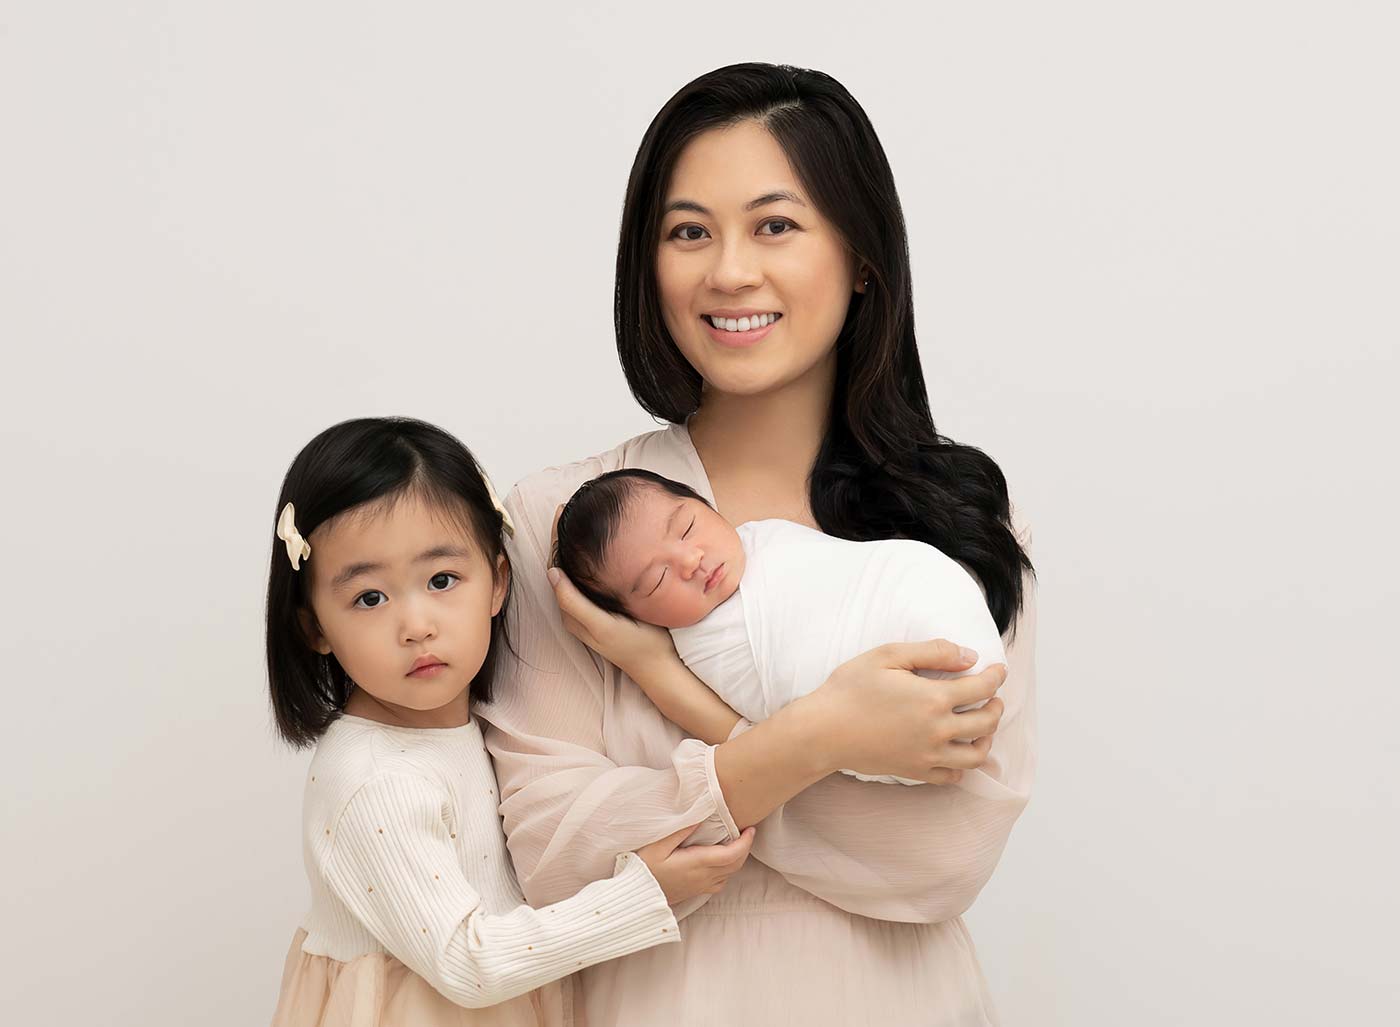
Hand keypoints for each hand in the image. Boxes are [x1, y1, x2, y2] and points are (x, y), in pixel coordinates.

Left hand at [547, 503, 677, 676]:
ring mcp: (590, 608)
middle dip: (562, 538)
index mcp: (571, 611)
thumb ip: (575, 602)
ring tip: (579, 519)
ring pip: (575, 570)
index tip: (560, 512)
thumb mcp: (602, 625)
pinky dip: (588, 557)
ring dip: (574, 546)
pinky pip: (588, 577)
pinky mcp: (604, 608)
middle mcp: (576, 609)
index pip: (555, 568)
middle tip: (569, 508)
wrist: (660, 664)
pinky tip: (599, 545)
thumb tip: (551, 573)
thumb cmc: (634, 645)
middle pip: (562, 566)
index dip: (555, 539)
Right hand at [635, 824, 756, 904]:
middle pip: (735, 864)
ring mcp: (701, 886)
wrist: (636, 895)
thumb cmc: (644, 867)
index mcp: (696, 863)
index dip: (745, 842)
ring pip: (730, 874)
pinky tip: (720, 860)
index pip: (731, 854)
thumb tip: (700, 817)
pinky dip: (728, 870)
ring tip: (736, 842)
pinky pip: (721, 882)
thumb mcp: (658, 845)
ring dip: (738, 859)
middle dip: (745, 848)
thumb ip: (680, 831)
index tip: (750, 828)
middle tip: (746, 832)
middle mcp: (703, 877)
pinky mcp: (696, 891)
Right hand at [804, 640, 1007, 784]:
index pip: (982, 688)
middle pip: (986, 723)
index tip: (999, 670)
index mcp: (933, 698)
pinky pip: (951, 776)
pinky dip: (962, 765)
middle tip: (994, 697)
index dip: (996, 676)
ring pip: (975, 755)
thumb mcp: (888, 656)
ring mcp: (927, 756)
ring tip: (982, 726)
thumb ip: (933, 652)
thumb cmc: (850, 688)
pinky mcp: (915, 771)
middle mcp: (937, 731)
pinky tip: (956, 751)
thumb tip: (969, 657)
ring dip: (986, 739)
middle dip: (996, 707)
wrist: (823, 730)